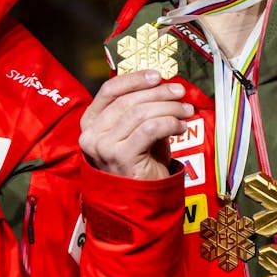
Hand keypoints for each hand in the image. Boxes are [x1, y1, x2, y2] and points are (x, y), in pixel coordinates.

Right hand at [79, 69, 193, 180]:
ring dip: (169, 108)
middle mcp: (92, 133)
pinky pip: (150, 129)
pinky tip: (181, 126)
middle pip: (128, 100)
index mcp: (91, 122)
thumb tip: (163, 85)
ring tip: (186, 111)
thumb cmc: (138, 163)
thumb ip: (141, 108)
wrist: (138, 201)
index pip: (109, 90)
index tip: (157, 75)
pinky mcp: (121, 157)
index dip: (134, 79)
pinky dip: (169, 123)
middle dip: (159, 93)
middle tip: (180, 92)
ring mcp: (104, 146)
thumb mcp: (134, 131)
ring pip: (141, 113)